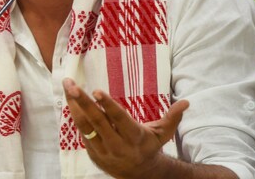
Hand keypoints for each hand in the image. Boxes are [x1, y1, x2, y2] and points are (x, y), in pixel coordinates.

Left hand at [62, 78, 188, 178]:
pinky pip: (82, 132)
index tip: (97, 91)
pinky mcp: (93, 152)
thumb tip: (186, 102)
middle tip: (71, 84)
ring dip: (74, 106)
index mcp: (134, 137)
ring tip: (67, 87)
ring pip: (85, 126)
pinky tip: (70, 100)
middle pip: (97, 121)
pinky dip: (76, 116)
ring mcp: (103, 150)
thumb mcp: (162, 133)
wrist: (139, 174)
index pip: (119, 119)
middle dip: (83, 101)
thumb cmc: (150, 147)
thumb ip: (172, 117)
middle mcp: (117, 144)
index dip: (108, 105)